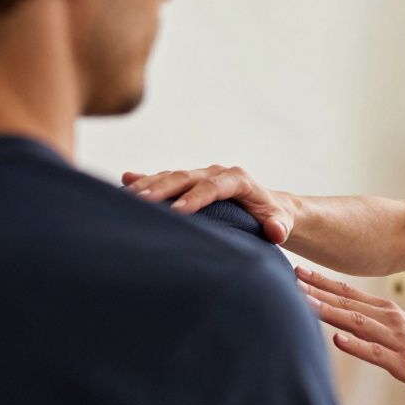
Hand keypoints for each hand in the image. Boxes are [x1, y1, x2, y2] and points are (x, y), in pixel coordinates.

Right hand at [121, 165, 293, 244]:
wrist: (268, 207)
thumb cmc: (274, 217)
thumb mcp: (281, 222)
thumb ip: (279, 226)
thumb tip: (275, 232)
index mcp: (238, 179)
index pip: (213, 186)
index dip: (196, 198)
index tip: (178, 212)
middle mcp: (215, 173)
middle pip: (185, 177)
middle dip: (163, 189)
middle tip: (140, 203)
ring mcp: (199, 176)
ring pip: (171, 177)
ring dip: (148, 186)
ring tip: (126, 198)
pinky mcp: (187, 183)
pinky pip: (164, 180)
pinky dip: (145, 181)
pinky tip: (122, 183)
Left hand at [296, 266, 404, 397]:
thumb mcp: (394, 326)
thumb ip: (366, 319)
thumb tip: (335, 311)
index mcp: (385, 310)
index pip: (348, 291)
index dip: (322, 281)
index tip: (298, 270)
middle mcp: (388, 320)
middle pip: (347, 303)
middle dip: (318, 292)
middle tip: (292, 279)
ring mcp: (395, 340)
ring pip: (358, 324)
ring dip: (331, 313)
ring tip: (307, 304)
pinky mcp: (402, 362)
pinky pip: (375, 353)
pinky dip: (356, 345)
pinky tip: (339, 340)